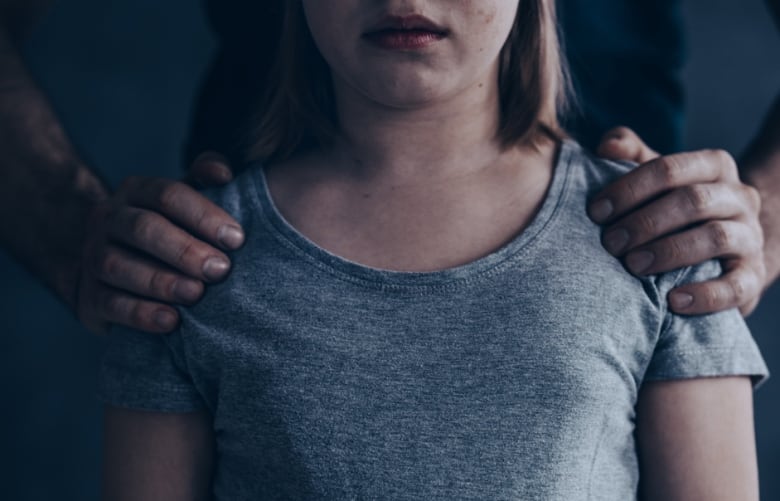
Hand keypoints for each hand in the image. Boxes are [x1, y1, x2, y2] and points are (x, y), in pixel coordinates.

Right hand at [77, 152, 240, 333]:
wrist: (114, 270)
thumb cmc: (168, 230)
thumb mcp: (184, 200)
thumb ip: (204, 178)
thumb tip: (223, 173)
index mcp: (136, 191)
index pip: (168, 194)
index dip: (204, 215)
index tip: (236, 239)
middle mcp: (108, 219)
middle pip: (144, 228)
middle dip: (185, 250)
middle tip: (221, 270)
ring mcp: (93, 257)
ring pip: (120, 266)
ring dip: (162, 282)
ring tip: (196, 294)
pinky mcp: (89, 297)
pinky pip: (109, 304)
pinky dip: (141, 314)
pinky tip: (171, 322)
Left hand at [589, 127, 765, 315]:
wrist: (725, 249)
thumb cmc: (674, 208)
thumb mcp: (656, 178)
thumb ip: (631, 155)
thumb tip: (607, 145)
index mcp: (713, 167)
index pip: (670, 168)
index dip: (630, 188)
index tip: (595, 212)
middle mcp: (739, 197)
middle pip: (692, 201)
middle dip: (645, 222)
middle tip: (610, 243)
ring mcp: (750, 236)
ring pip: (715, 237)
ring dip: (669, 252)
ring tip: (633, 266)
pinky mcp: (753, 276)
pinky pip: (736, 286)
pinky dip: (705, 295)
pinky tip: (673, 302)